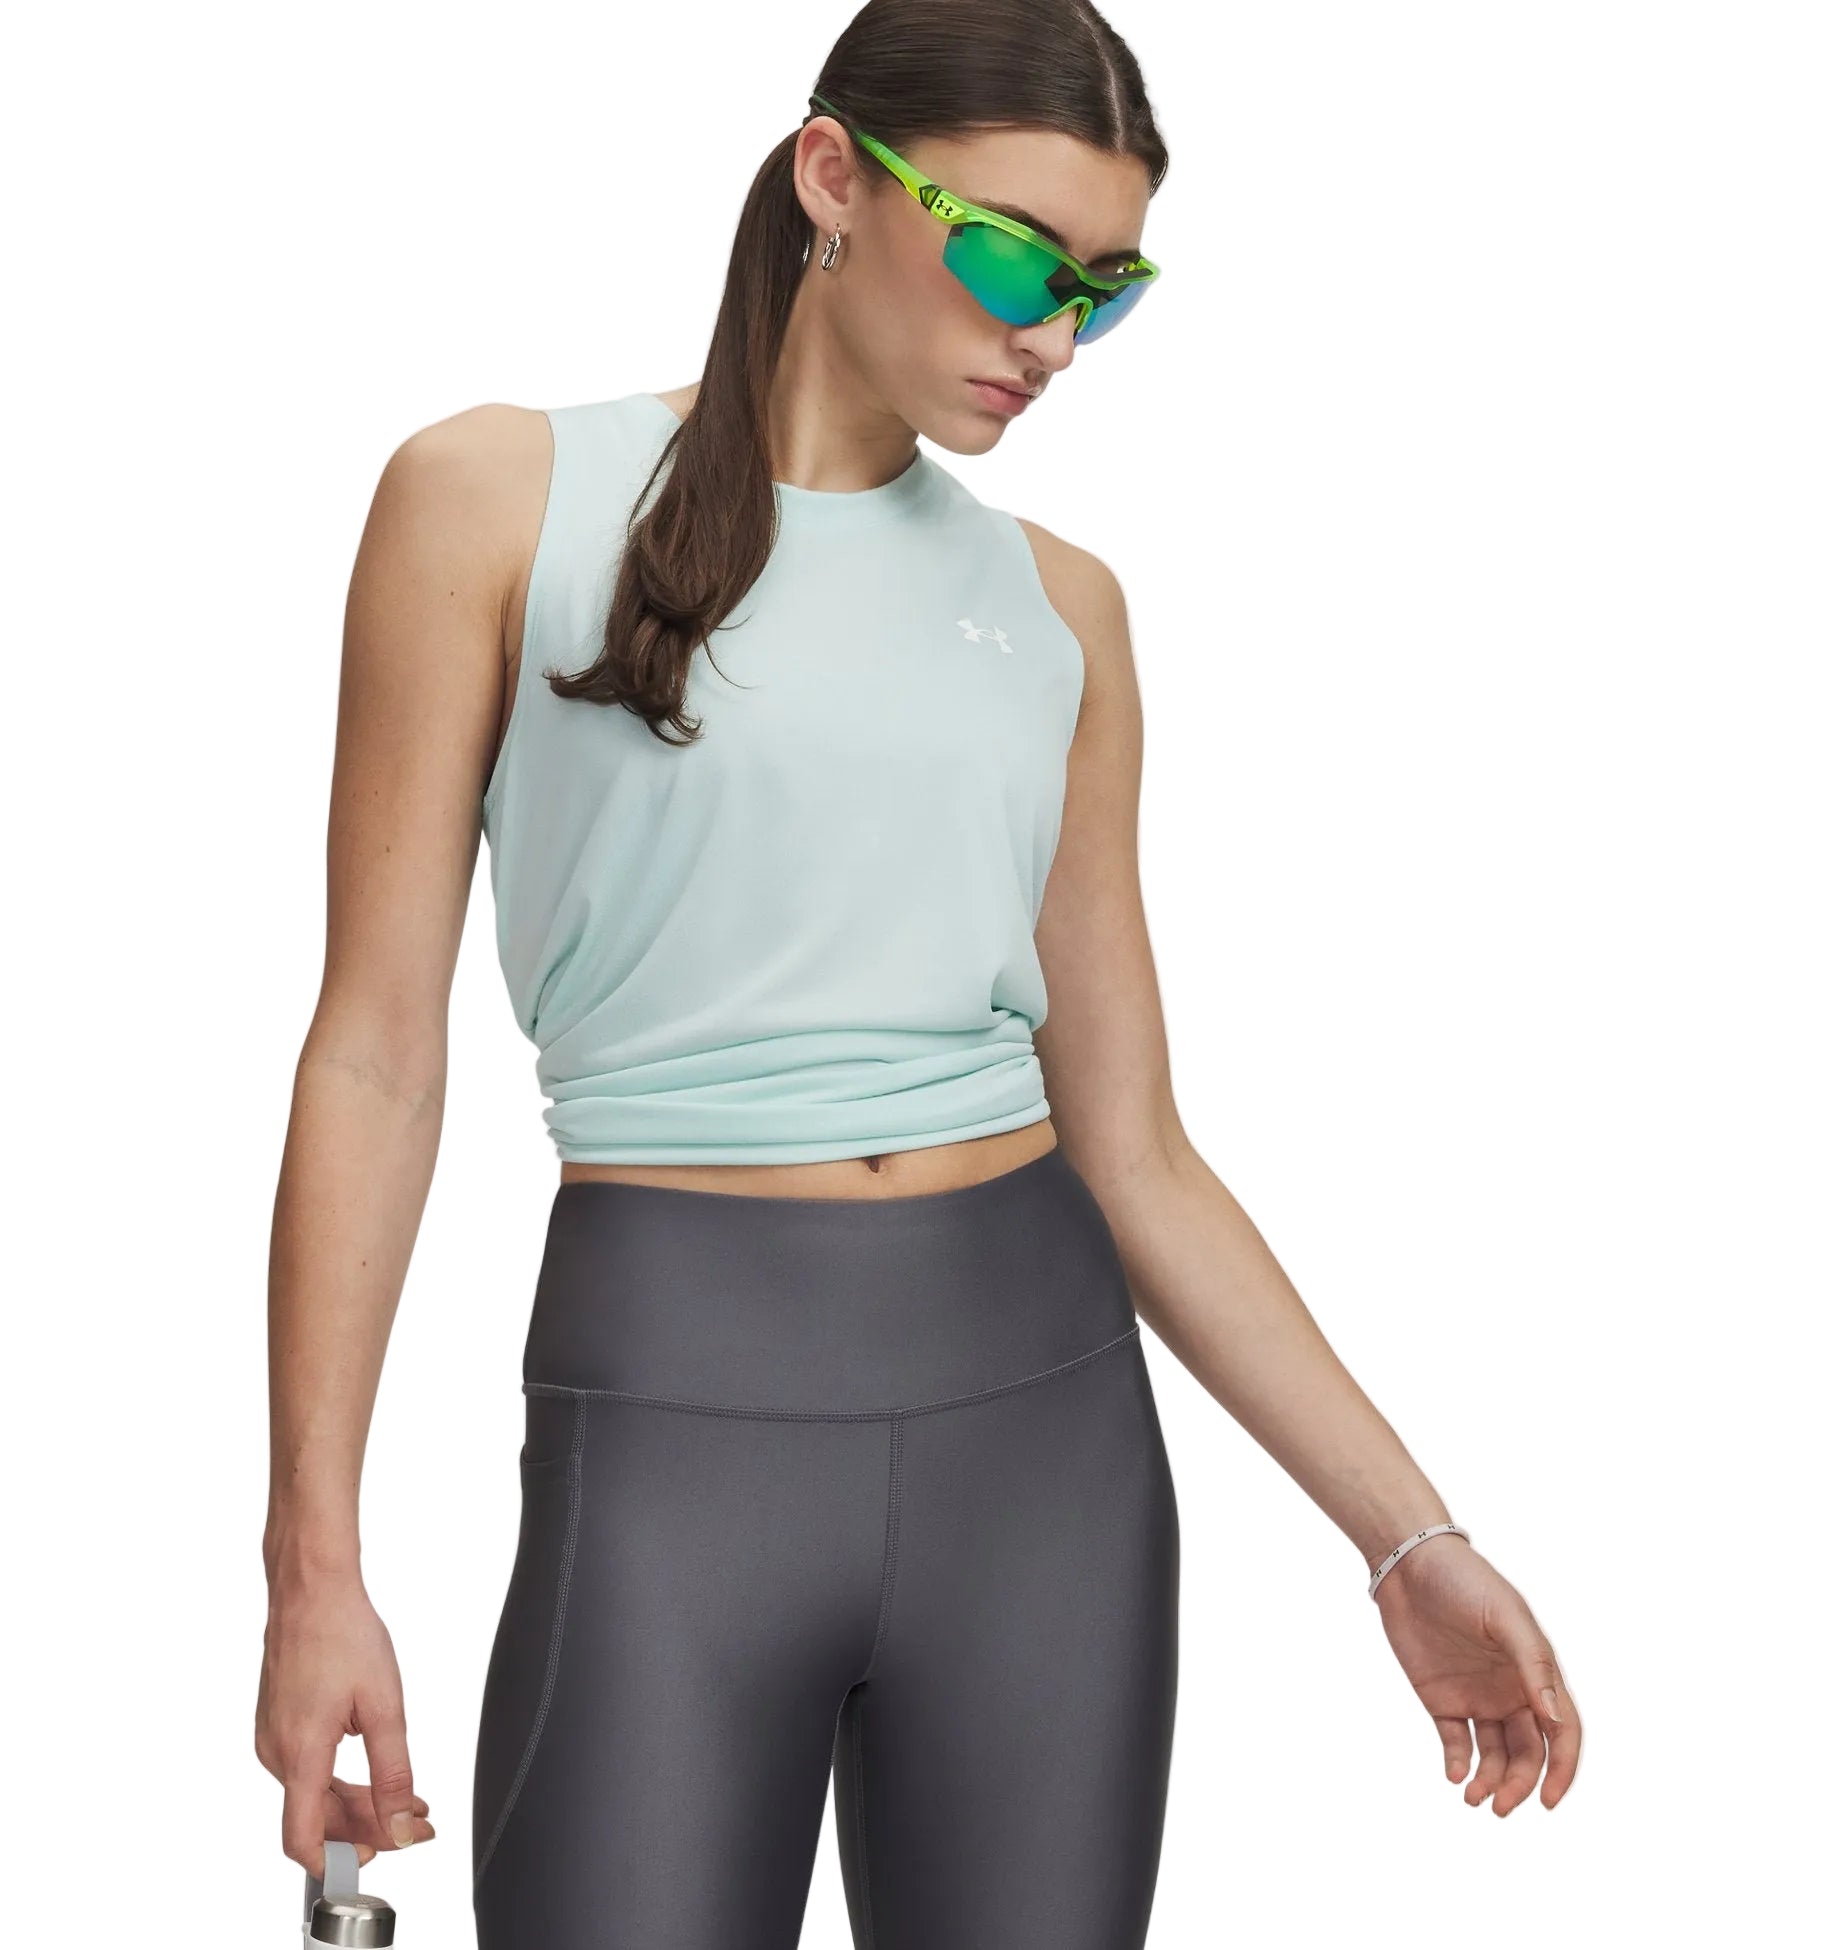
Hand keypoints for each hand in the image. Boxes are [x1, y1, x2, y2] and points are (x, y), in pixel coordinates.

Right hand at [255, 1568, 437, 1874]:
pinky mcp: (277, 1723)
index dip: (340, 1859)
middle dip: (367, 1827)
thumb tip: (400, 1826)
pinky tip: (376, 1772)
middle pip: (316, 1818)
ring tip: (407, 1800)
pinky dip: (341, 1779)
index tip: (381, 1853)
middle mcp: (276, 1753)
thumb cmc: (344, 1634)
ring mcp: (272, 1737)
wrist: (311, 1589)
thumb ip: (393, 1774)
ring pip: (313, 1793)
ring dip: (358, 1803)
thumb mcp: (384, 1707)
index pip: (302, 1840)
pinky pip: (307, 1768)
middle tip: (416, 1822)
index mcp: (300, 1754)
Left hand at [1371, 1535, 1581, 1813]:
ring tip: (1473, 1797)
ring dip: (1490, 1781)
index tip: (1549, 1801)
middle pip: (1528, 1753)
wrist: (1408, 1564)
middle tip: (1499, 1807)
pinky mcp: (1442, 1699)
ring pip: (1494, 1755)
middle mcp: (1511, 1691)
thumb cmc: (1466, 1581)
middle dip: (1520, 1784)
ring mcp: (1477, 1697)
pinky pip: (1456, 1742)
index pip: (1562, 1732)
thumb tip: (1554, 1718)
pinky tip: (1454, 1774)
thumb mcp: (1506, 1617)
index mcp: (1536, 1673)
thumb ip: (1533, 1665)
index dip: (1562, 1769)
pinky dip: (1458, 1764)